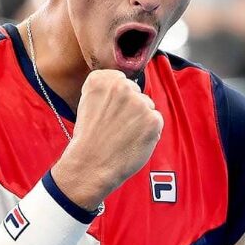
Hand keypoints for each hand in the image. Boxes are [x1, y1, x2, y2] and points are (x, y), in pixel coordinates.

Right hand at [51, 70, 161, 209]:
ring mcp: (139, 102)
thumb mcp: (87, 104)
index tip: (109, 113)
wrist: (90, 165)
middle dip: (130, 108)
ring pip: (147, 107)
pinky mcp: (153, 119)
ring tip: (123, 136)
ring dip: (140, 120)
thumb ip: (105, 91)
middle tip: (116, 127)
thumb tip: (125, 87)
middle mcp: (121, 86)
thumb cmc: (88, 139)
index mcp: (101, 79)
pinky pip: (157, 121)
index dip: (117, 100)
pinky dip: (149, 132)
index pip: (120, 80)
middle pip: (136, 93)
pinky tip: (133, 142)